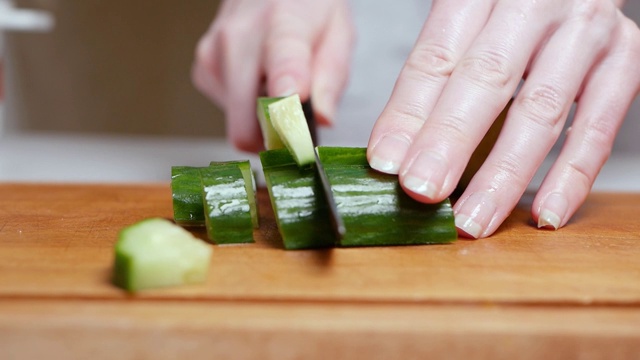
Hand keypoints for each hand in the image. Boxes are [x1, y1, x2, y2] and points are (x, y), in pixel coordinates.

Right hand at [192, 0, 354, 151]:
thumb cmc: (307, 8)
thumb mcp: (338, 33)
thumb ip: (331, 77)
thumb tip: (321, 118)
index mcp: (281, 24)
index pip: (281, 69)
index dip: (286, 107)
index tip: (294, 130)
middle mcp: (237, 39)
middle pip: (247, 124)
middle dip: (275, 138)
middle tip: (299, 132)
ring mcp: (213, 56)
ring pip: (238, 124)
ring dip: (263, 119)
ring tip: (280, 87)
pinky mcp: (203, 71)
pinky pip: (229, 113)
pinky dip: (249, 108)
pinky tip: (261, 81)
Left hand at [367, 0, 639, 237]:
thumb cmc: (505, 6)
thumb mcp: (462, 20)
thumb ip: (434, 73)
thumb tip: (394, 152)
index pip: (438, 56)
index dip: (409, 113)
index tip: (387, 163)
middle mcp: (537, 3)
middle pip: (487, 78)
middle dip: (451, 142)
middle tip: (422, 191)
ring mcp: (586, 32)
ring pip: (541, 111)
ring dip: (504, 174)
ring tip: (473, 220)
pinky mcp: (623, 60)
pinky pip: (598, 127)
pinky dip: (571, 176)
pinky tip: (545, 214)